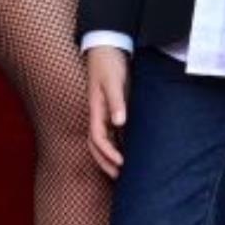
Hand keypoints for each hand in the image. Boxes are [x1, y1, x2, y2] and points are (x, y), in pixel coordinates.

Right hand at [85, 46, 129, 177]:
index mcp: (95, 110)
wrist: (106, 47)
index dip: (107, 153)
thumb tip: (119, 122)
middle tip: (120, 177)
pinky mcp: (112, 109)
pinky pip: (112, 132)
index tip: (121, 163)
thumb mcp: (112, 81)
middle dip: (105, 163)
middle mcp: (98, 115)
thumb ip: (116, 101)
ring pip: (103, 141)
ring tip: (124, 170)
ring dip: (110, 157)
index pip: (97, 139)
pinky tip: (129, 151)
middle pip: (96, 146)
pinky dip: (118, 144)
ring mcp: (104, 113)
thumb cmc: (108, 63)